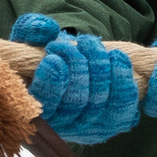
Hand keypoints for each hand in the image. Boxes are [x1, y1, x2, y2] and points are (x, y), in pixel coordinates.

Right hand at [11, 14, 139, 145]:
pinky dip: (121, 78)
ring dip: (98, 66)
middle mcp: (62, 126)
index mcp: (35, 111)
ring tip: (90, 43)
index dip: (50, 87)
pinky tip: (115, 57)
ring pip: (99, 102)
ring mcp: (90, 127)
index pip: (43, 110)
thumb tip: (48, 28)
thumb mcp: (34, 39)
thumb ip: (32, 29)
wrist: (82, 66)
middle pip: (74, 103)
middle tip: (75, 43)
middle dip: (77, 66)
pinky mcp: (114, 122)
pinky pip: (123, 105)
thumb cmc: (51, 55)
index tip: (53, 59)